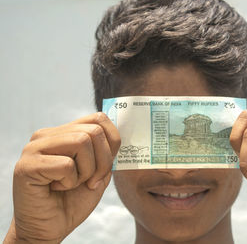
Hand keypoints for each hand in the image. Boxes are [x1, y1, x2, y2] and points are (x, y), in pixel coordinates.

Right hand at [5, 113, 119, 243]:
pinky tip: (57, 188)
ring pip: (82, 142)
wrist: (49, 229)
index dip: (112, 141)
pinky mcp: (27, 165)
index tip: (106, 166)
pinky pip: (66, 164)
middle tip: (91, 181)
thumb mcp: (98, 172)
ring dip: (86, 171)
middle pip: (94, 131)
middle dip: (103, 161)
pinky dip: (70, 182)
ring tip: (72, 184)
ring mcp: (34, 148)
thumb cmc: (73, 200)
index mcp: (64, 133)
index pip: (98, 118)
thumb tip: (119, 134)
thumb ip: (106, 152)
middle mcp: (47, 135)